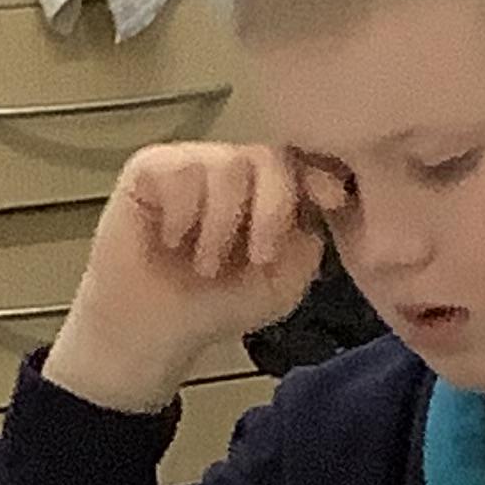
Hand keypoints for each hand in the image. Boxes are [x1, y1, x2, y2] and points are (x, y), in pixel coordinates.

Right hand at [46, 144, 326, 416]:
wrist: (152, 328)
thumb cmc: (214, 305)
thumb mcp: (281, 284)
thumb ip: (308, 243)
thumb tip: (319, 202)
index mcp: (268, 191)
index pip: (300, 163)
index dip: (319, 174)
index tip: (333, 199)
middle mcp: (233, 170)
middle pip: (270, 157)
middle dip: (273, 209)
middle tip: (258, 257)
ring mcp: (192, 163)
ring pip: (227, 165)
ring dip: (221, 225)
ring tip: (204, 265)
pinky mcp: (151, 166)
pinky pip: (182, 169)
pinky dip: (182, 212)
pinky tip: (170, 240)